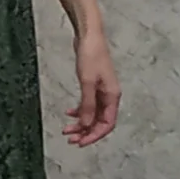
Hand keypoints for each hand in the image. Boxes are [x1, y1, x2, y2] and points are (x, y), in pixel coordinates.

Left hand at [64, 31, 120, 146]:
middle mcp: (109, 96)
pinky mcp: (93, 85)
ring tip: (67, 129)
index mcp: (112, 96)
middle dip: (85, 132)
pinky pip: (88, 104)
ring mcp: (101, 90)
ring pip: (92, 114)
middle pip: (99, 122)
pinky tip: (69, 112)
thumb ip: (87, 105)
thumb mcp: (87, 82)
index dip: (94, 136)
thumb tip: (85, 125)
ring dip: (81, 123)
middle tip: (70, 139)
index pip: (107, 124)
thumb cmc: (91, 54)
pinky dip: (79, 110)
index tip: (81, 143)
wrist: (89, 35)